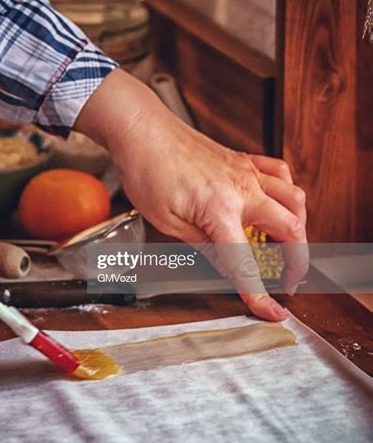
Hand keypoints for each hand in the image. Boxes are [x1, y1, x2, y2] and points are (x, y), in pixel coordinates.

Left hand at [76, 70, 308, 321]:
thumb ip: (205, 246)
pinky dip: (287, 192)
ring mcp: (246, 171)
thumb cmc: (148, 171)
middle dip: (297, 261)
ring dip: (298, 228)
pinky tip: (278, 204)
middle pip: (290, 229)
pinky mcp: (244, 159)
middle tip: (286, 280)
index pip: (246, 263)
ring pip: (294, 200)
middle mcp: (242, 189)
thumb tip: (228, 266)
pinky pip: (281, 173)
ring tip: (287, 246)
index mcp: (219, 210)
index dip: (260, 294)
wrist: (143, 131)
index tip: (272, 312)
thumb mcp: (168, 222)